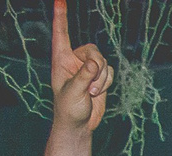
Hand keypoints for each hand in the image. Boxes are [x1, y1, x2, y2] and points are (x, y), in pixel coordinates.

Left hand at [50, 0, 112, 133]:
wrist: (79, 124)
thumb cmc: (68, 109)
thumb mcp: (73, 92)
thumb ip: (83, 76)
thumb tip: (94, 63)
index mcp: (61, 59)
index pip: (60, 33)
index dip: (60, 16)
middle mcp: (74, 60)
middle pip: (93, 50)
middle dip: (96, 68)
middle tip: (90, 87)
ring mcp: (88, 68)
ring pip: (104, 62)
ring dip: (101, 81)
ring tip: (91, 94)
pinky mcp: (99, 77)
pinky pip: (110, 72)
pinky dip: (107, 84)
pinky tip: (97, 93)